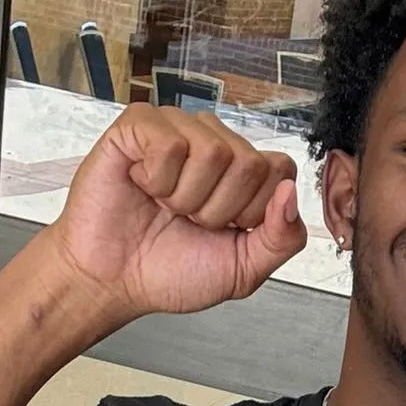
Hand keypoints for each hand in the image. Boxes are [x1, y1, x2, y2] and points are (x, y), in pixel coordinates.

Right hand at [42, 105, 306, 331]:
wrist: (114, 281)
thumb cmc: (170, 271)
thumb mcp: (243, 270)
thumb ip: (282, 239)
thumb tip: (291, 192)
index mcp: (243, 173)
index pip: (280, 169)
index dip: (254, 211)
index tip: (225, 231)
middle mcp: (214, 143)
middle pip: (249, 163)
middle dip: (218, 210)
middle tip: (188, 221)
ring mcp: (178, 129)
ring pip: (212, 152)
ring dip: (186, 198)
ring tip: (165, 206)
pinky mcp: (140, 124)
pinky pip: (169, 145)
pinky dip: (157, 181)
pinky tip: (143, 186)